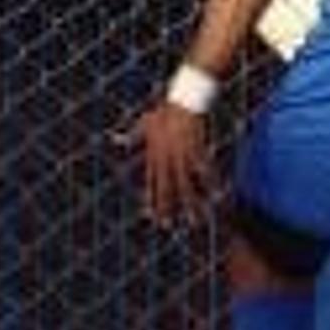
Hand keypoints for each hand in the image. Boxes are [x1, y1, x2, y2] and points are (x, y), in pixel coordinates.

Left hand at [127, 100, 217, 227]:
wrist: (180, 102)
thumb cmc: (163, 113)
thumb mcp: (143, 125)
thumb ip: (131, 137)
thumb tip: (113, 138)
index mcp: (154, 156)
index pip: (151, 183)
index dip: (151, 200)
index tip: (149, 217)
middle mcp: (165, 160)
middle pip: (166, 188)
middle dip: (166, 208)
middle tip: (167, 226)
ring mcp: (181, 157)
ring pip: (185, 185)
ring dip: (191, 203)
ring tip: (195, 219)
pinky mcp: (195, 151)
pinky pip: (203, 171)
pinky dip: (210, 183)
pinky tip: (216, 194)